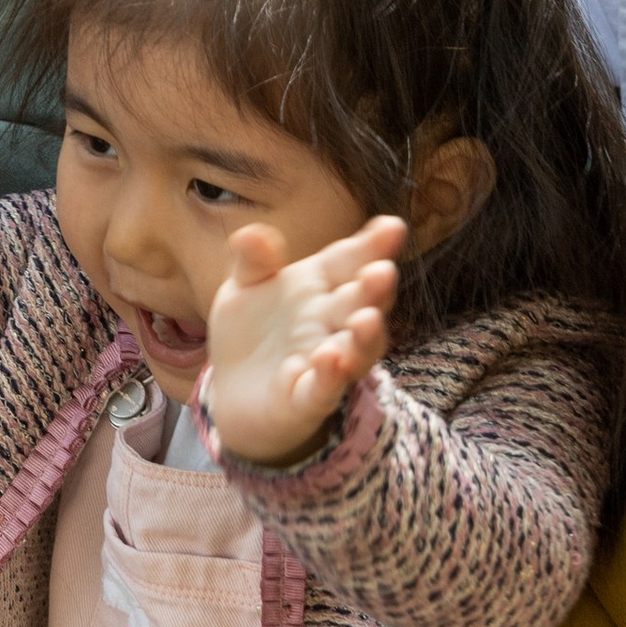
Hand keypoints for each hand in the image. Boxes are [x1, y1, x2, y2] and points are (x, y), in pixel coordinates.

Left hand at [201, 218, 402, 465]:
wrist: (234, 392)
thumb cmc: (252, 332)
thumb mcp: (244, 287)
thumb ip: (253, 261)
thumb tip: (249, 232)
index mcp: (319, 287)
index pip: (349, 261)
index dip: (372, 245)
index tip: (392, 226)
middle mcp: (330, 323)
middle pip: (360, 304)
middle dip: (374, 289)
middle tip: (383, 272)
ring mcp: (324, 363)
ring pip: (356, 350)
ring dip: (365, 337)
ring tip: (367, 319)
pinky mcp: (307, 400)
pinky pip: (324, 390)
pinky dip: (330, 377)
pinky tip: (329, 359)